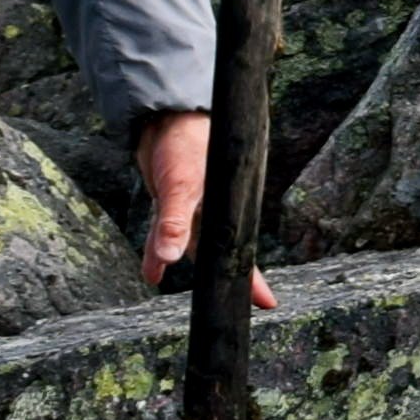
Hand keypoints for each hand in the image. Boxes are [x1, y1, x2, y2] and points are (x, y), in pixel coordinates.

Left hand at [131, 109, 279, 309]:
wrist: (167, 114)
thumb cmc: (185, 142)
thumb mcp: (180, 185)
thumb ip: (173, 222)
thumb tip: (170, 260)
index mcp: (226, 209)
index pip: (241, 252)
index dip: (252, 280)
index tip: (267, 304)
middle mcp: (214, 211)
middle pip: (223, 253)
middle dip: (228, 280)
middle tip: (237, 306)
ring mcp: (192, 206)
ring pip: (193, 245)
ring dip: (187, 265)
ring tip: (188, 294)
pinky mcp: (171, 199)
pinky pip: (165, 232)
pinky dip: (157, 250)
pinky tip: (152, 273)